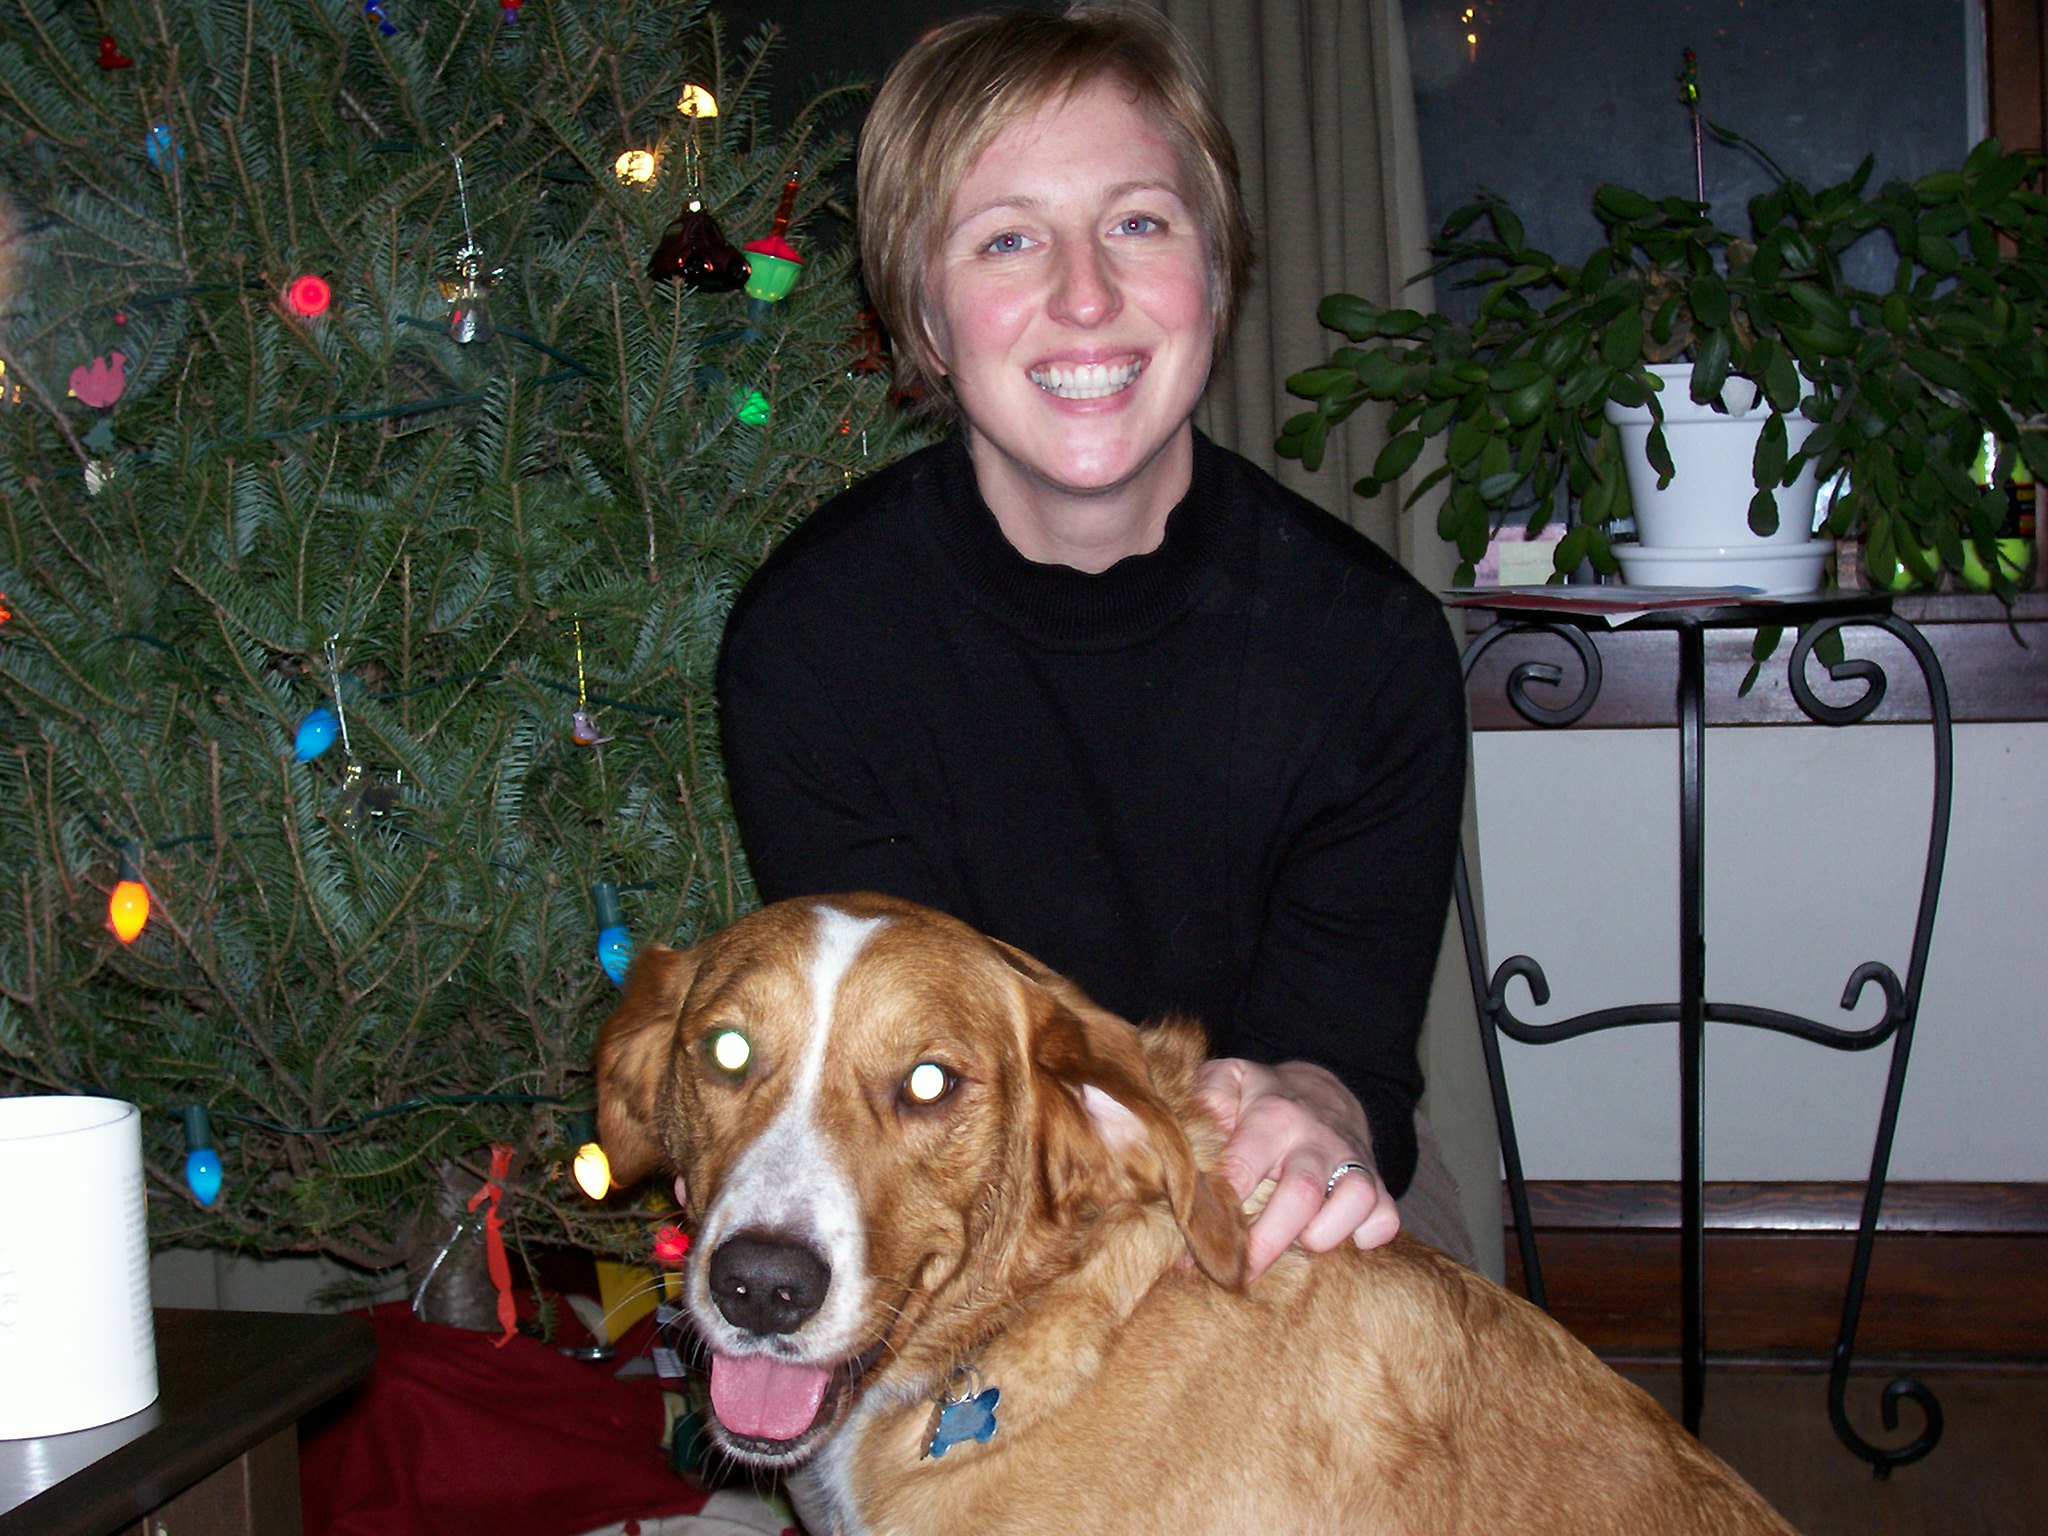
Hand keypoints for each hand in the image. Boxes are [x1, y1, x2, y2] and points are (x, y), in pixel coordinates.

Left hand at [1195, 1057, 1399, 1282]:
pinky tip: (1341, 1240)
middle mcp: (1315, 1140)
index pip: (1243, 1165)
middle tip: (1239, 1273)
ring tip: (1296, 1245)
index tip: (1194, 1242)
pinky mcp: (1379, 1185)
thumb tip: (1184, 1136)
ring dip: (1323, 1236)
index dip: (1218, 1207)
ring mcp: (1352, 1163)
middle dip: (1269, 1241)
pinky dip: (1367, 1237)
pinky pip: (1386, 1219)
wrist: (1325, 1092)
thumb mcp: (1228, 1081)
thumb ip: (1203, 1099)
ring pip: (1354, 1204)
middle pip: (1301, 1194)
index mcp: (1271, 1118)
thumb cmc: (1262, 1098)